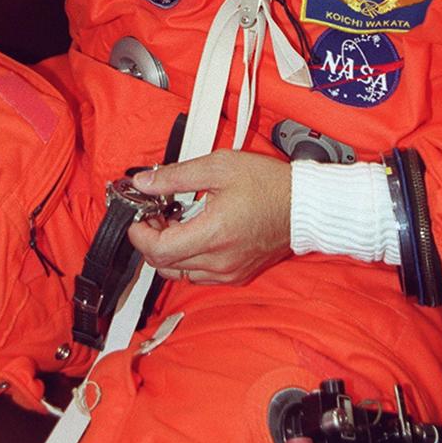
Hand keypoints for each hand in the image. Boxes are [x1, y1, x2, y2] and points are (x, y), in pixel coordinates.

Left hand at [128, 150, 291, 285]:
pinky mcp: (236, 275)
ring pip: (179, 272)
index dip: (139, 235)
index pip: (158, 250)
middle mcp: (219, 261)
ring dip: (169, 250)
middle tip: (155, 214)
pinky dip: (188, 258)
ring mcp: (228, 272)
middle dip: (151, 239)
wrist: (303, 204)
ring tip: (176, 222)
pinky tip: (196, 233)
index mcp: (213, 234)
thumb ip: (176, 176)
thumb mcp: (218, 166)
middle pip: (164, 264)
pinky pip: (199, 275)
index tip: (138, 217)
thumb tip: (144, 183)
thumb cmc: (268, 184)